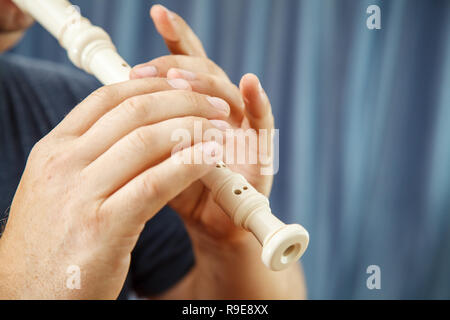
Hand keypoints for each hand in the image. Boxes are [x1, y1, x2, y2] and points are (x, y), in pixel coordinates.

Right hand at [0, 78, 230, 298]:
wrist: (29, 295)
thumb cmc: (53, 240)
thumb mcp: (60, 188)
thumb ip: (90, 156)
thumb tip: (136, 130)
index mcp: (54, 150)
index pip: (108, 98)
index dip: (153, 85)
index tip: (183, 86)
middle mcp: (64, 164)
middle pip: (134, 112)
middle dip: (183, 102)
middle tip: (213, 105)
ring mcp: (80, 195)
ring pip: (147, 141)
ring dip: (192, 129)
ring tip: (219, 130)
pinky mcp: (103, 228)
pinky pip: (155, 184)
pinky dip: (188, 165)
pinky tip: (210, 159)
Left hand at [130, 5, 274, 243]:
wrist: (206, 225)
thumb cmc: (174, 187)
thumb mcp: (150, 153)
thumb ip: (141, 126)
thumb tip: (111, 96)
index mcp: (191, 106)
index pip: (184, 64)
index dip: (174, 39)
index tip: (158, 15)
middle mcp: (218, 109)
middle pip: (203, 71)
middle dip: (176, 66)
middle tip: (147, 71)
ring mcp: (240, 126)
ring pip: (227, 91)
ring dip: (204, 82)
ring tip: (179, 79)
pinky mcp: (260, 150)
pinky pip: (263, 122)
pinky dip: (258, 102)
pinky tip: (250, 83)